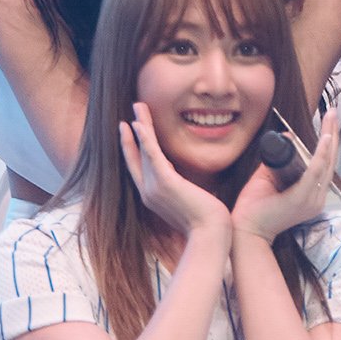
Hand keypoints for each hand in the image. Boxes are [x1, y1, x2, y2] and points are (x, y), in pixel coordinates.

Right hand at [119, 101, 231, 240]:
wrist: (210, 234)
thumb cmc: (205, 223)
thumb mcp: (189, 204)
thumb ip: (182, 192)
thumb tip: (188, 185)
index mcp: (153, 197)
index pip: (138, 167)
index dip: (132, 147)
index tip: (130, 130)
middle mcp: (148, 192)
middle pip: (136, 154)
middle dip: (132, 131)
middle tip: (132, 110)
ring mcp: (154, 187)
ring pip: (143, 149)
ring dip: (140, 125)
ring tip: (138, 105)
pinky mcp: (165, 182)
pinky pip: (151, 155)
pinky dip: (144, 139)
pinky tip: (137, 124)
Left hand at [232, 108, 340, 240]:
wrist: (244, 230)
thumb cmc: (254, 206)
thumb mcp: (269, 177)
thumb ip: (278, 160)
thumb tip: (288, 137)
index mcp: (312, 195)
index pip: (326, 165)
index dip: (329, 144)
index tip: (329, 123)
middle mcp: (317, 198)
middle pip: (330, 161)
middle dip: (333, 134)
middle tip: (333, 111)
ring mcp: (312, 200)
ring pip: (326, 164)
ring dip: (330, 138)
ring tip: (331, 117)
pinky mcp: (302, 198)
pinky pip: (315, 172)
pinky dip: (321, 154)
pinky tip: (325, 139)